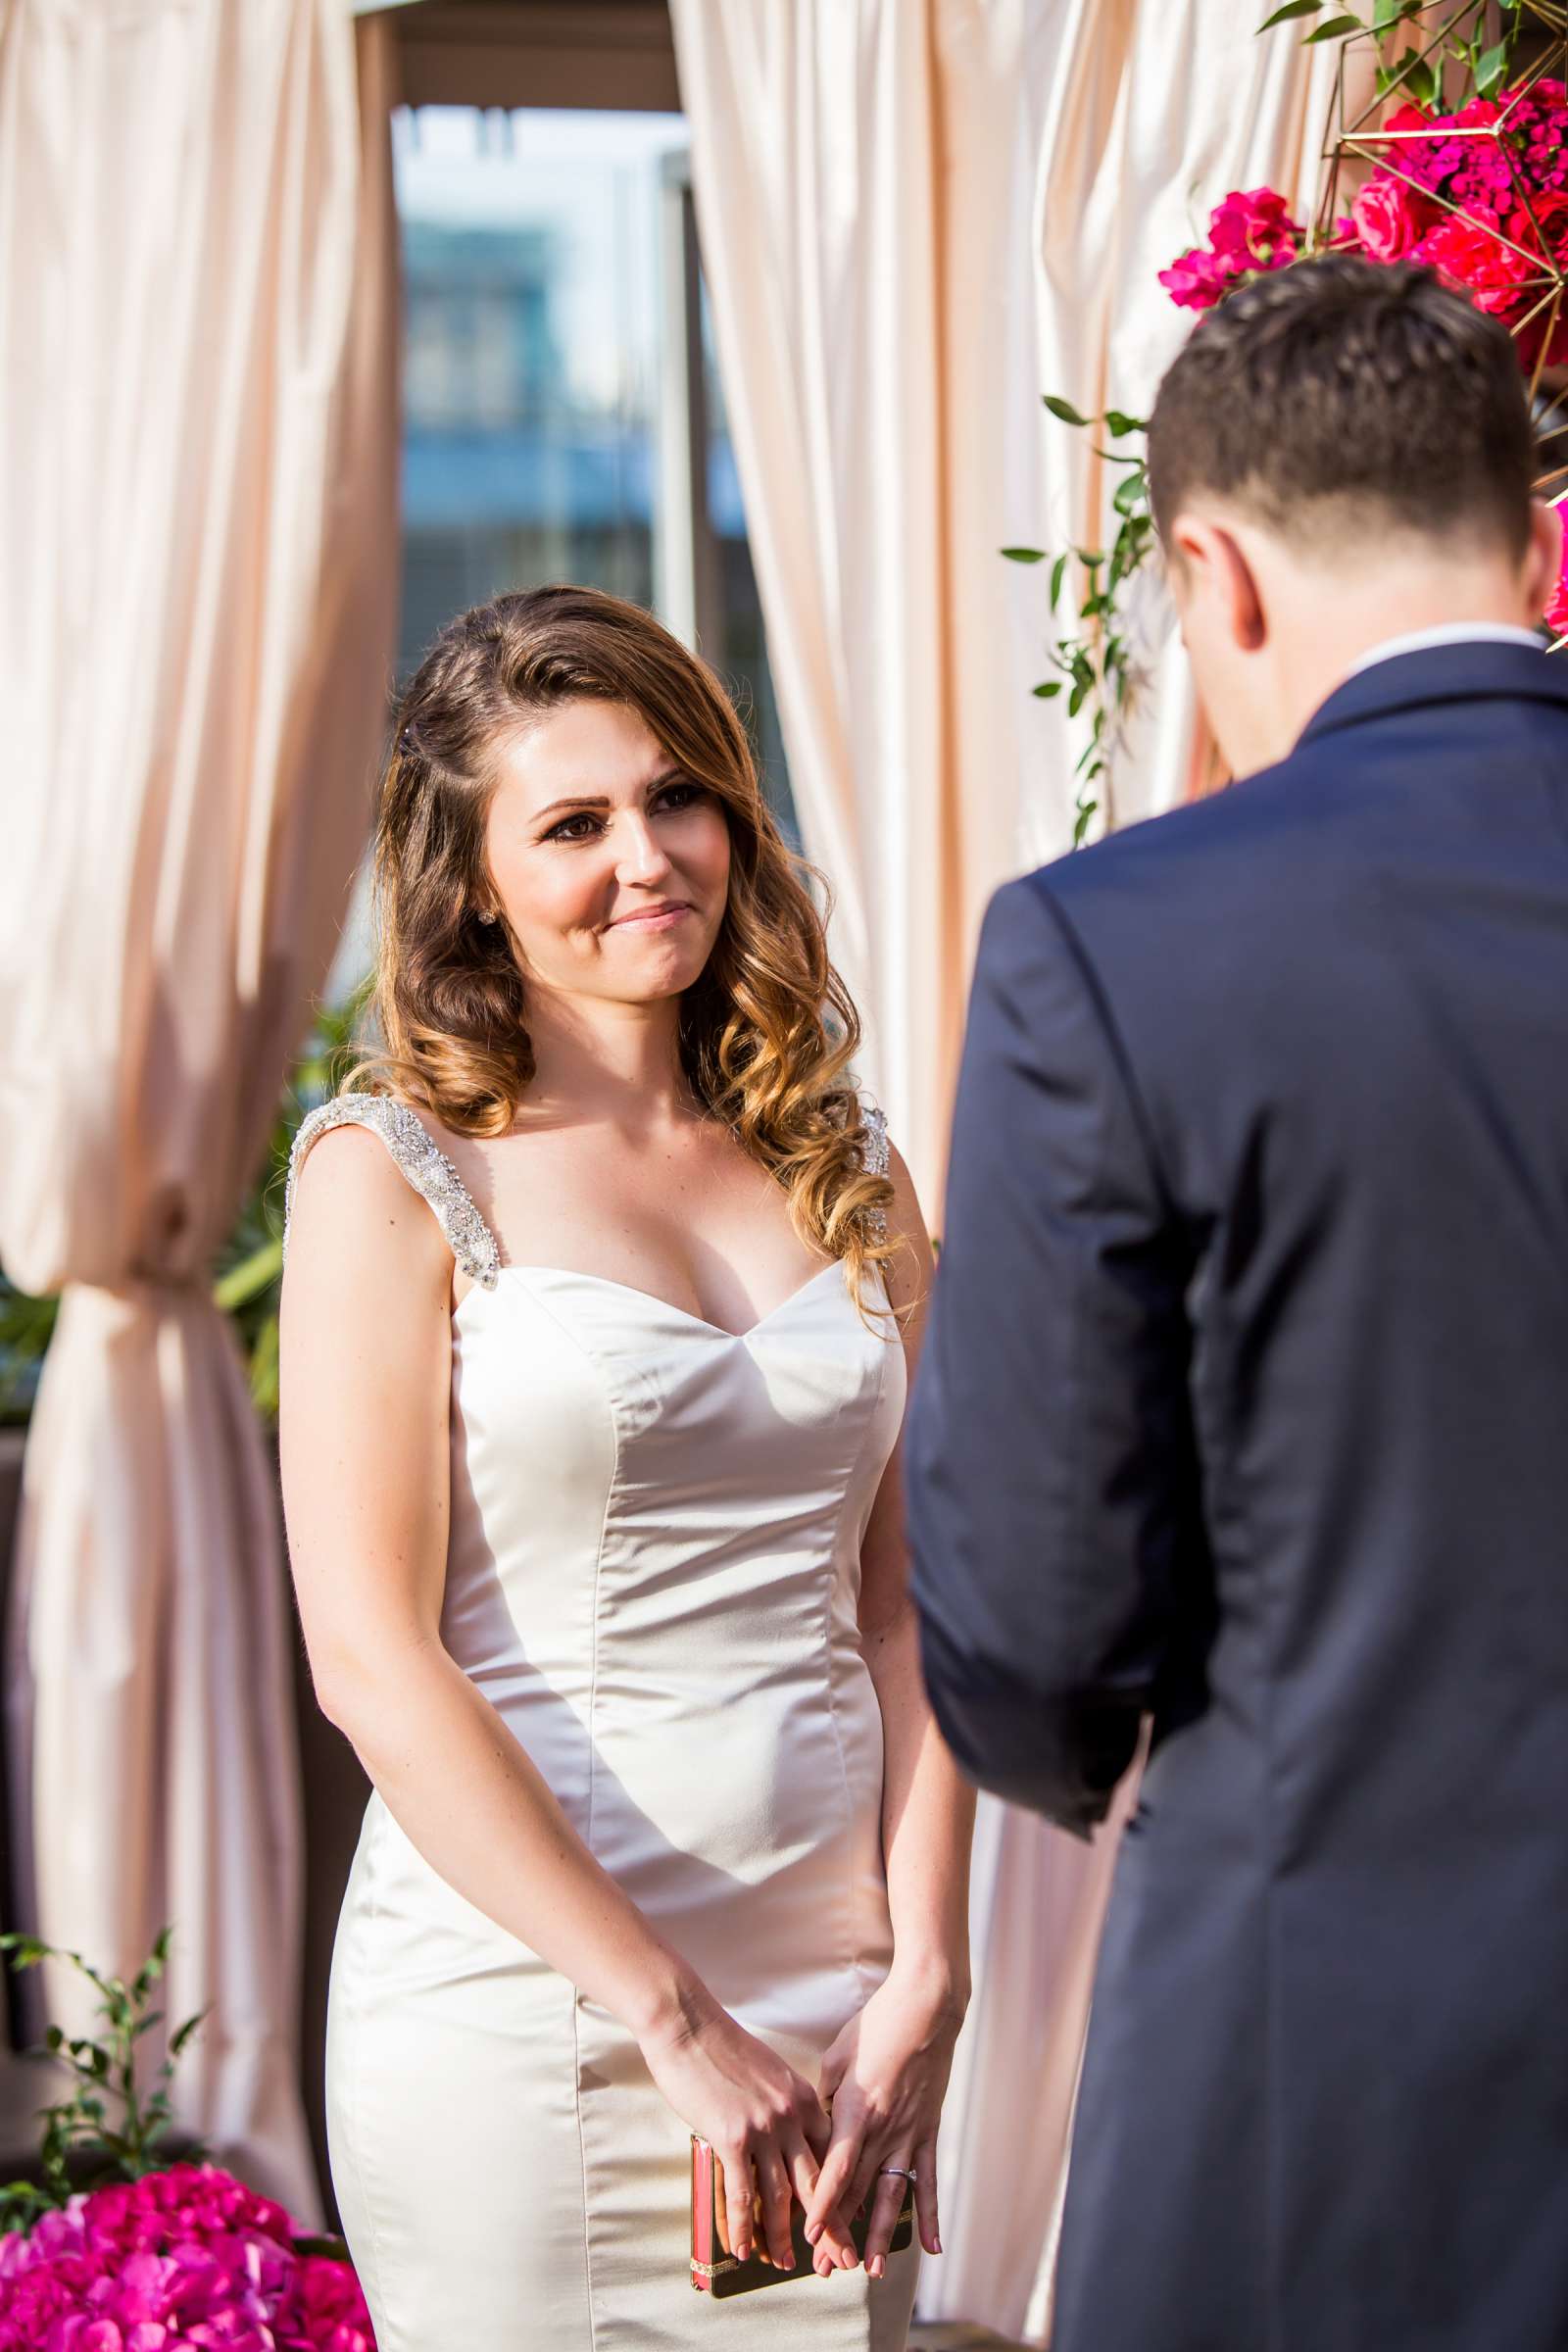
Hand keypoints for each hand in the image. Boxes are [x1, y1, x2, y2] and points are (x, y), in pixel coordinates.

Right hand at [639, 1982, 858, 2272]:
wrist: (689, 2025)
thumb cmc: (722, 2046)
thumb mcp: (769, 2072)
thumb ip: (783, 2104)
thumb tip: (785, 2136)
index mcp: (803, 2099)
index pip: (831, 2156)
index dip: (842, 2193)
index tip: (852, 2219)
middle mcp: (791, 2116)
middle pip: (817, 2183)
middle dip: (832, 2227)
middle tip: (842, 2261)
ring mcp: (764, 2128)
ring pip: (781, 2196)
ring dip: (783, 2236)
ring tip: (784, 2265)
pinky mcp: (733, 2138)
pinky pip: (742, 2193)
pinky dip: (743, 2226)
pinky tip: (743, 2250)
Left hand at [802, 1965, 963, 2277]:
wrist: (926, 2009)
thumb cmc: (876, 2026)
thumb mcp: (837, 2058)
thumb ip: (825, 2098)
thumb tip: (816, 2126)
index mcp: (855, 2112)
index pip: (835, 2171)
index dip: (822, 2206)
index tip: (808, 2235)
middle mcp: (883, 2131)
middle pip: (859, 2192)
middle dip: (842, 2232)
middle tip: (828, 2267)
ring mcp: (909, 2134)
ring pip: (892, 2196)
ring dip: (880, 2235)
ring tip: (871, 2270)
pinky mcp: (928, 2131)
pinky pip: (928, 2181)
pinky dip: (930, 2215)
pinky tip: (932, 2247)